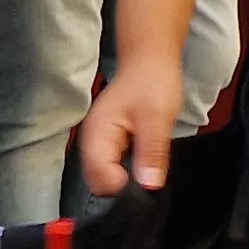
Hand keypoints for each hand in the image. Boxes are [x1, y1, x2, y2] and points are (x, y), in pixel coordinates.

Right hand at [77, 62, 184, 196]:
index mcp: (97, 136)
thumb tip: (148, 185)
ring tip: (149, 164)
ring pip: (106, 178)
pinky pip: (113, 168)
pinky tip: (144, 161)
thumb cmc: (152, 82)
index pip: (100, 179)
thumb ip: (151, 152)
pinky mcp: (108, 144)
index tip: (147, 179)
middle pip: (100, 183)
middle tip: (150, 173)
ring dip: (127, 178)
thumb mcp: (157, 118)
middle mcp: (91, 143)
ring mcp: (98, 144)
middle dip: (124, 186)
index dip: (124, 187)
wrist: (150, 62)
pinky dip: (128, 170)